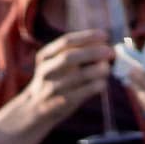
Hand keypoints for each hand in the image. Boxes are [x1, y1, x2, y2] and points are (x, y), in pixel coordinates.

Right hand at [0, 31, 114, 143]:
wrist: (34, 108)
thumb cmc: (54, 80)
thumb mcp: (56, 63)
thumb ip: (76, 53)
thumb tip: (106, 44)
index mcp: (45, 56)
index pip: (66, 41)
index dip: (87, 37)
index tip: (105, 35)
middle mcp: (47, 70)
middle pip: (69, 57)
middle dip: (92, 52)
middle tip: (110, 51)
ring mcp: (52, 87)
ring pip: (77, 76)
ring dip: (97, 70)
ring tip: (107, 68)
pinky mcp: (61, 102)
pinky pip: (82, 93)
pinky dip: (95, 86)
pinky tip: (102, 83)